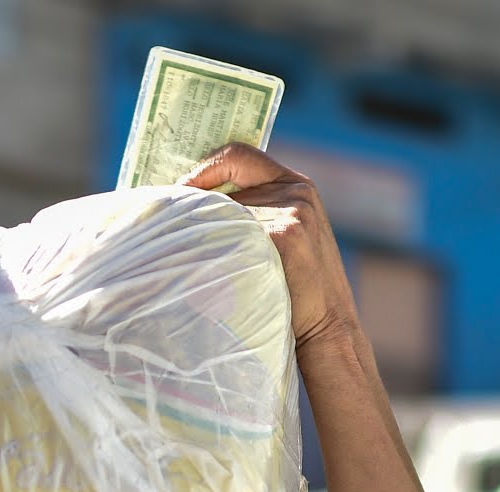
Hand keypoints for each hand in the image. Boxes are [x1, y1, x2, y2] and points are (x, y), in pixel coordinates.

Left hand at [180, 144, 358, 356]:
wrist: (327, 328)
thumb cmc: (296, 288)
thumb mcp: (282, 237)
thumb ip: (253, 212)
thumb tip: (188, 204)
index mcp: (296, 185)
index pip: (236, 154)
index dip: (202, 169)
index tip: (179, 191)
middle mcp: (295, 192)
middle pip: (223, 190)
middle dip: (197, 214)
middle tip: (172, 236)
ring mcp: (292, 212)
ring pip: (222, 215)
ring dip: (204, 240)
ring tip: (198, 267)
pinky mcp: (284, 237)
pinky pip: (229, 238)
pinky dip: (214, 257)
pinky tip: (215, 281)